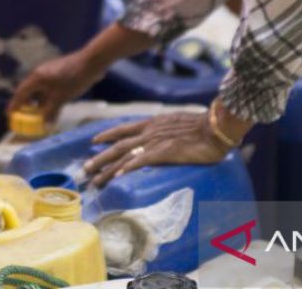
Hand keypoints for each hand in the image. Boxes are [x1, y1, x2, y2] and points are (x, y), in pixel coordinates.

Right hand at [7, 50, 102, 122]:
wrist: (90, 63)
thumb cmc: (73, 80)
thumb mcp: (61, 99)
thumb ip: (51, 112)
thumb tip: (45, 127)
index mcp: (36, 78)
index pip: (20, 93)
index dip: (14, 104)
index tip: (9, 114)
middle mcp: (39, 73)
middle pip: (28, 90)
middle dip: (25, 104)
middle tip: (23, 116)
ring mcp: (49, 72)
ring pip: (39, 89)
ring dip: (37, 101)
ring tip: (38, 113)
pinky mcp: (58, 72)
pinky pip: (47, 86)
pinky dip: (46, 96)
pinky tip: (51, 104)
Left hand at [83, 109, 232, 187]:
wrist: (216, 127)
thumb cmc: (202, 126)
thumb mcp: (177, 123)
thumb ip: (166, 129)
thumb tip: (162, 136)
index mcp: (152, 123)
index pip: (123, 128)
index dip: (106, 135)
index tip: (93, 142)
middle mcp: (149, 131)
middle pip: (118, 145)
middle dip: (100, 158)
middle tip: (86, 169)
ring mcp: (155, 141)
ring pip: (124, 156)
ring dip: (108, 168)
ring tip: (95, 179)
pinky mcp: (164, 152)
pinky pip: (141, 161)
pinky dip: (127, 168)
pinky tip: (117, 177)